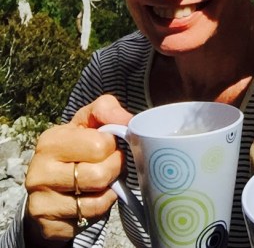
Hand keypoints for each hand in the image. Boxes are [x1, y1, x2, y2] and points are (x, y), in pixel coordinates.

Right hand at [24, 94, 131, 246]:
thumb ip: (108, 111)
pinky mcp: (48, 227)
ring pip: (97, 201)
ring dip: (109, 191)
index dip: (113, 146)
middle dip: (114, 170)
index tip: (109, 145)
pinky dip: (99, 211)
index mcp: (50, 141)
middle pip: (99, 176)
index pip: (100, 145)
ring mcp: (41, 202)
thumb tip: (130, 121)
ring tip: (104, 181)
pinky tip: (92, 199)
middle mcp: (39, 172)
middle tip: (112, 165)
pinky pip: (89, 220)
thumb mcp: (89, 120)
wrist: (50, 185)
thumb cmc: (76, 146)